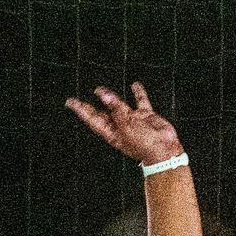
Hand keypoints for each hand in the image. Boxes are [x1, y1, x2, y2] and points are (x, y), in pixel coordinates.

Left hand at [65, 82, 182, 164]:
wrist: (165, 150)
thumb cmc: (144, 145)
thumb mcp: (126, 126)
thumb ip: (116, 109)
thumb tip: (104, 95)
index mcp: (111, 132)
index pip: (91, 118)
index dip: (80, 110)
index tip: (70, 102)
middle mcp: (120, 126)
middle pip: (101, 113)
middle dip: (90, 107)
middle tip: (78, 99)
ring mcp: (132, 121)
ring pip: (118, 106)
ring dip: (111, 97)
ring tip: (101, 89)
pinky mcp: (145, 116)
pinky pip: (140, 102)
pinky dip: (138, 93)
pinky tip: (134, 85)